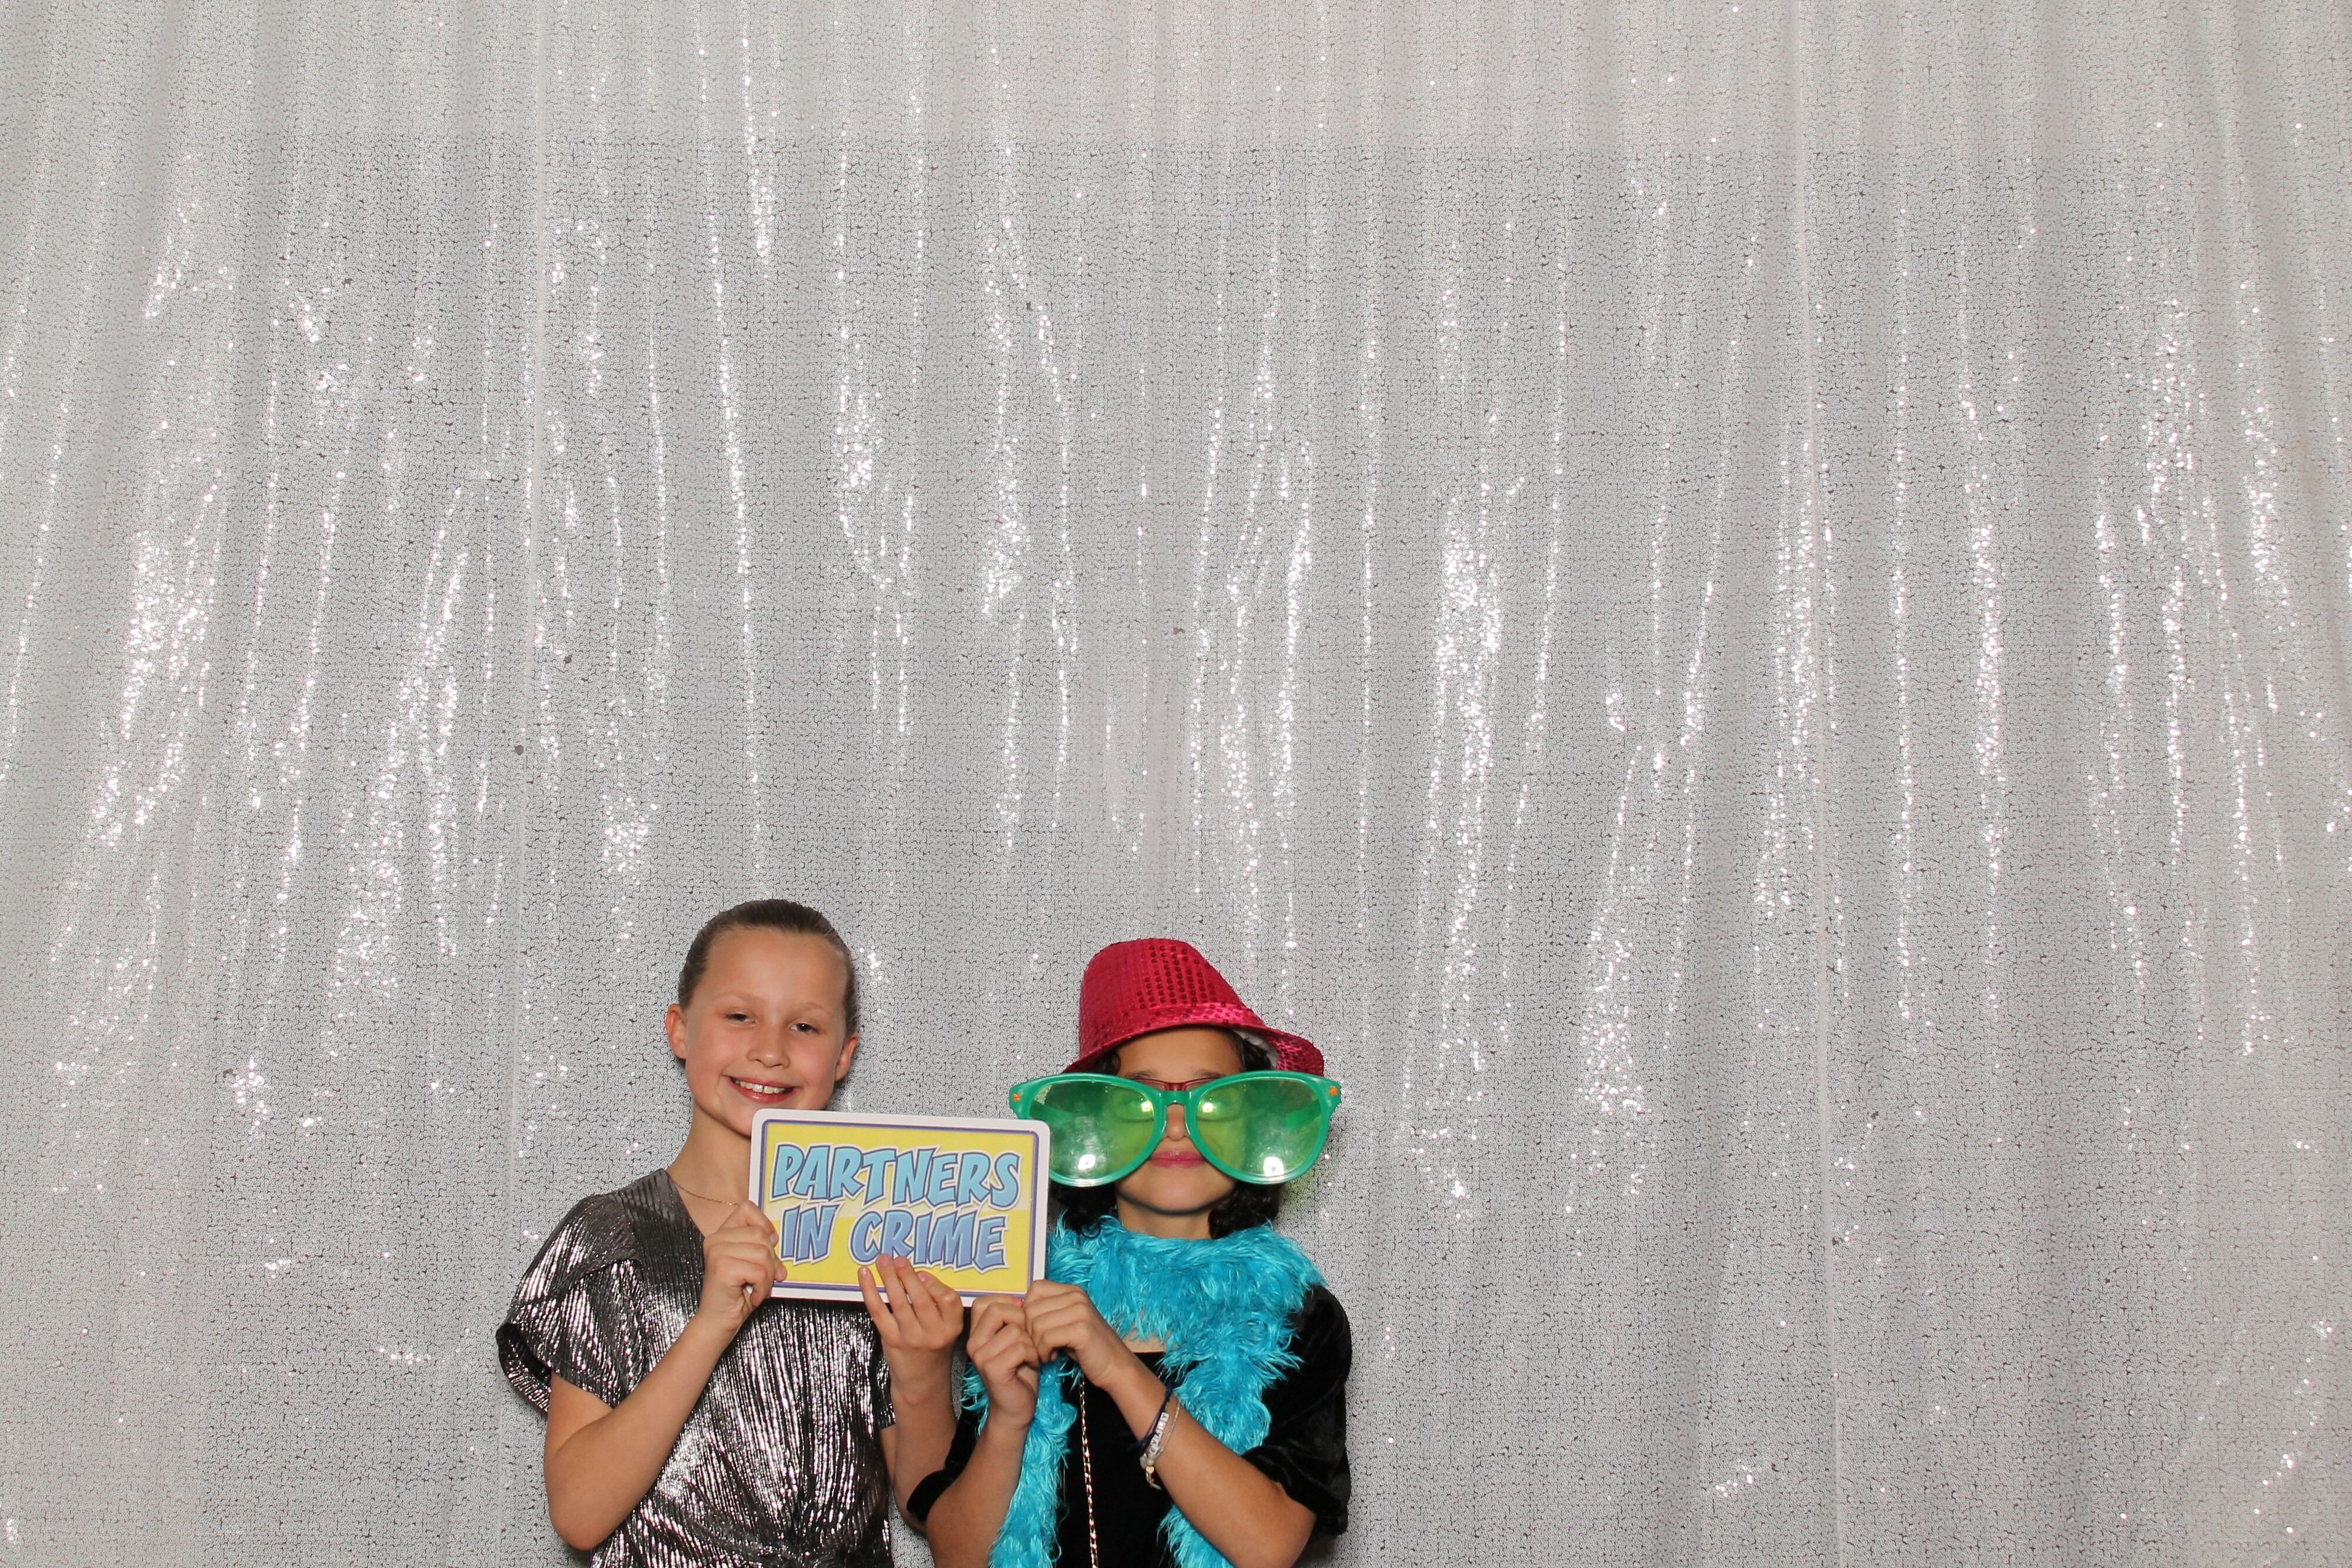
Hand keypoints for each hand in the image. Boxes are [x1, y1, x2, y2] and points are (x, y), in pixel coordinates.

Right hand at [694, 1202, 784, 1333]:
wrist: (718, 1322)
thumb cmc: (738, 1293)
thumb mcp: (753, 1263)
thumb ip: (761, 1246)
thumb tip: (776, 1238)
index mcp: (722, 1234)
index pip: (747, 1208)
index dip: (764, 1224)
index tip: (770, 1244)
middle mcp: (715, 1239)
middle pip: (761, 1235)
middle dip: (770, 1260)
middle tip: (763, 1279)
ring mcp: (717, 1252)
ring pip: (763, 1253)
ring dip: (767, 1277)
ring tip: (757, 1288)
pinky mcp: (722, 1267)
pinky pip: (759, 1271)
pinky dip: (763, 1287)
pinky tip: (753, 1296)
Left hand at [860, 1254, 964, 1360]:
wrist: (922, 1381)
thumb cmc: (934, 1348)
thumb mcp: (947, 1328)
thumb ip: (939, 1304)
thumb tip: (915, 1273)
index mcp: (952, 1326)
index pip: (948, 1299)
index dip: (934, 1283)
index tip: (921, 1273)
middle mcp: (934, 1333)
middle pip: (921, 1299)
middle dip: (908, 1275)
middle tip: (898, 1259)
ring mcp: (911, 1338)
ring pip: (899, 1303)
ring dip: (890, 1278)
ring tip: (883, 1261)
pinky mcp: (892, 1340)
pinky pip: (879, 1312)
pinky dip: (870, 1291)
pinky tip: (865, 1276)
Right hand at [965, 1295, 1041, 1426]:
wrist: (1015, 1407)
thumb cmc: (1019, 1370)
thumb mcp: (1014, 1338)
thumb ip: (1012, 1318)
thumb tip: (1022, 1300)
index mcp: (976, 1333)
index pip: (985, 1301)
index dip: (1008, 1304)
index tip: (1021, 1320)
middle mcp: (973, 1343)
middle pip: (998, 1310)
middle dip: (1022, 1321)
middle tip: (1029, 1339)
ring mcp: (980, 1356)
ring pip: (1014, 1330)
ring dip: (1031, 1342)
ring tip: (1030, 1355)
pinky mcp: (993, 1369)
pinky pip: (1020, 1348)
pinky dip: (1032, 1355)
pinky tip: (1031, 1364)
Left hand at [1022, 1280, 1141, 1391]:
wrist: (1115, 1366)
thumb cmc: (1086, 1347)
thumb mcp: (1066, 1322)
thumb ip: (1048, 1311)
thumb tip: (1018, 1309)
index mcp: (1072, 1291)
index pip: (1035, 1289)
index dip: (1028, 1311)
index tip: (1036, 1330)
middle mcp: (1076, 1296)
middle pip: (1031, 1309)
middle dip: (1030, 1332)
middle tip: (1042, 1346)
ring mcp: (1080, 1311)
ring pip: (1036, 1324)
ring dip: (1037, 1345)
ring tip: (1048, 1353)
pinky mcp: (1081, 1330)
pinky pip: (1046, 1338)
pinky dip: (1044, 1352)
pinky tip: (1053, 1357)